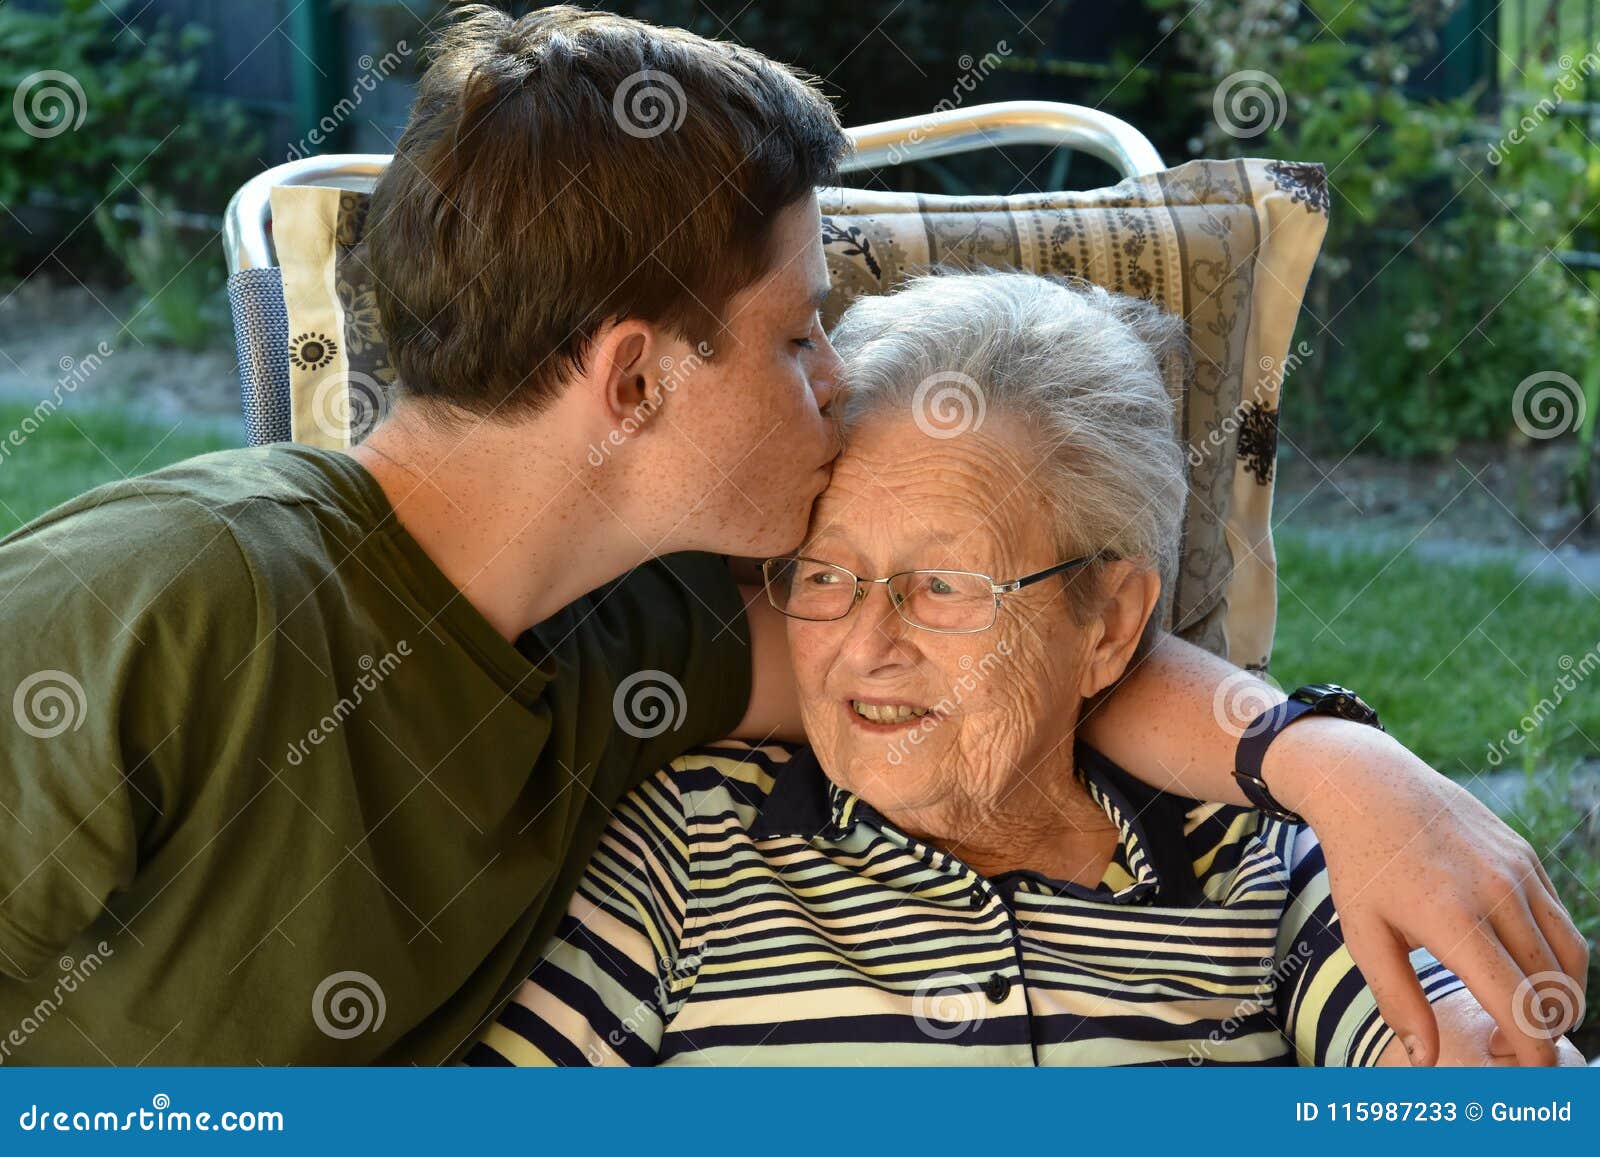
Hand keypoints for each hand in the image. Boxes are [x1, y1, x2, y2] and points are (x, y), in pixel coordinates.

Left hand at [1265, 719, 1588, 1066]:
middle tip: (1504, 1045)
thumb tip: (1426, 1059)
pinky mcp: (1528, 857)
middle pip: (1554, 987)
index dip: (1531, 1051)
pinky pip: (1559, 920)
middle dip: (1542, 1031)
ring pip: (1570, 955)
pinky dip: (1555, 956)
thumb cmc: (1361, 864)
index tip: (1517, 1070)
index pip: (1519, 1005)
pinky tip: (1519, 966)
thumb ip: (1397, 999)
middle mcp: (1498, 894)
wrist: (1370, 785)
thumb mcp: (1363, 934)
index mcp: (1454, 920)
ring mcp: (1519, 872)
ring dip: (1560, 996)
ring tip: (1521, 1014)